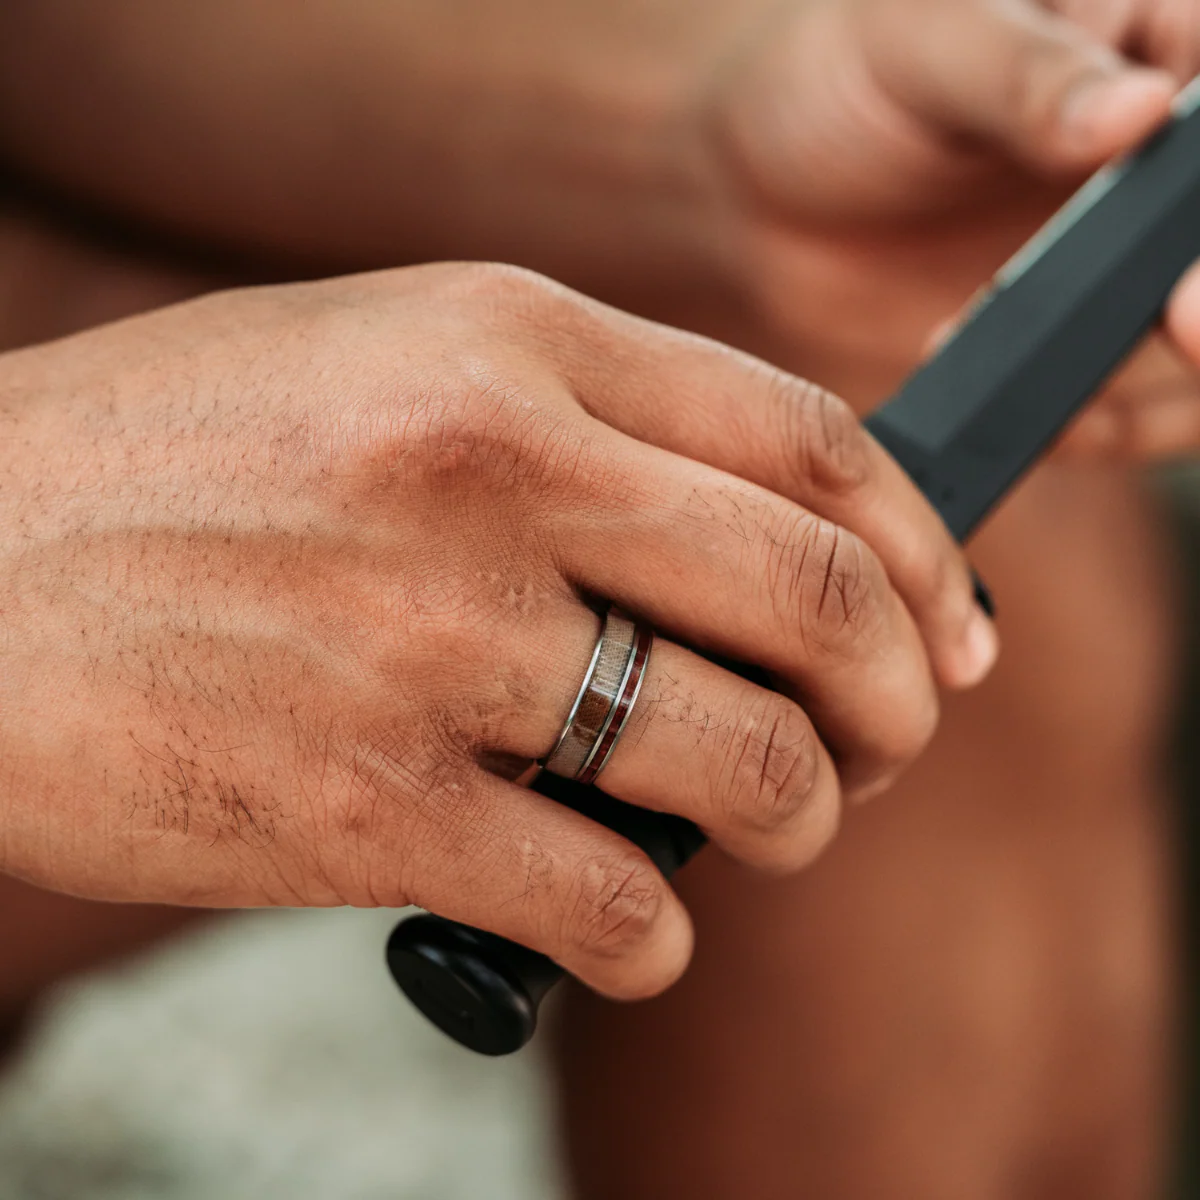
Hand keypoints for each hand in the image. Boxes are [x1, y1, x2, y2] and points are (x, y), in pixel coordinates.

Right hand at [0, 263, 994, 997]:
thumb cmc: (173, 458)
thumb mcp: (389, 359)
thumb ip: (578, 417)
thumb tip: (755, 527)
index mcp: (506, 340)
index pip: (807, 438)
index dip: (916, 545)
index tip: (947, 623)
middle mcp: (488, 473)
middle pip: (811, 599)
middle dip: (896, 698)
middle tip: (887, 743)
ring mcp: (429, 643)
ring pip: (742, 762)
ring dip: (800, 818)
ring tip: (778, 826)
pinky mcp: (364, 808)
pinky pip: (612, 900)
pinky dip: (662, 932)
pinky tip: (642, 922)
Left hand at [709, 0, 1199, 456]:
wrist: (762, 194)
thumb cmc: (840, 77)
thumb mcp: (923, 43)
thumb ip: (1025, 76)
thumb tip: (1138, 110)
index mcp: (1159, 45)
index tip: (1188, 285)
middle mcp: (1165, 166)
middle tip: (1177, 329)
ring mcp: (1134, 261)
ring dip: (1162, 381)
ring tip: (1063, 392)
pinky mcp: (1085, 341)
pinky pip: (1142, 405)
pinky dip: (1114, 426)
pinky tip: (1054, 425)